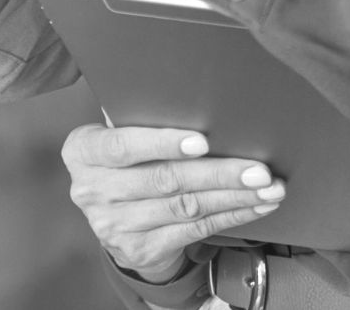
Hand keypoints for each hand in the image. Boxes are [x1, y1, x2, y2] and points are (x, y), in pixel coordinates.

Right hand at [62, 124, 284, 282]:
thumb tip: (180, 100)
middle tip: (257, 169)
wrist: (116, 224)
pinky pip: (194, 230)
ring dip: (232, 197)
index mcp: (82, 152)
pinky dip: (230, 217)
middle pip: (163, 179)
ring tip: (267, 188)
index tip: (201, 141)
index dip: (161, 143)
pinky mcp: (141, 249)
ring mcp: (114, 224)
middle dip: (216, 173)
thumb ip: (134, 123)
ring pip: (185, 207)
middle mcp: (91, 189)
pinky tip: (253, 207)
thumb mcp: (116, 141)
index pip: (121, 146)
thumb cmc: (124, 165)